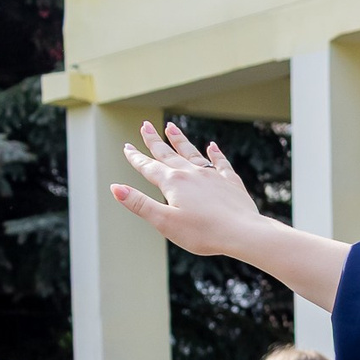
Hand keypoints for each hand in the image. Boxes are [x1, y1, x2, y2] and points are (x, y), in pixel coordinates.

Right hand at [113, 122, 267, 257]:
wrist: (244, 233)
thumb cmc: (203, 232)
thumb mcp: (164, 222)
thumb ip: (139, 204)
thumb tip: (115, 187)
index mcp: (173, 182)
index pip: (148, 167)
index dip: (136, 158)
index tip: (127, 147)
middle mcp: (191, 174)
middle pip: (168, 154)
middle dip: (155, 141)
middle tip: (145, 125)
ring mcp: (213, 176)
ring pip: (192, 154)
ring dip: (180, 140)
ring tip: (171, 127)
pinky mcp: (232, 183)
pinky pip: (221, 164)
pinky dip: (215, 154)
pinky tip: (212, 146)